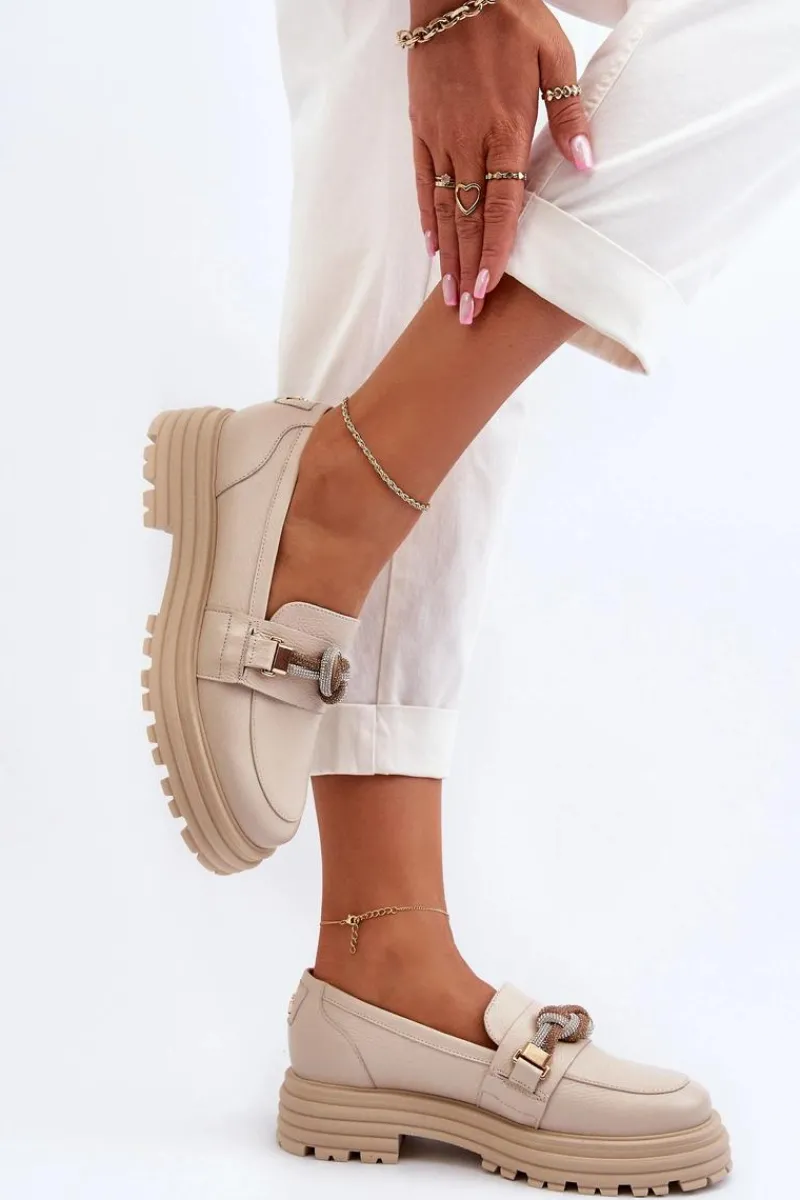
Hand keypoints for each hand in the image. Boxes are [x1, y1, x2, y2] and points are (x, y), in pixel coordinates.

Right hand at [408, 0, 591, 322]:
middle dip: (467, 270)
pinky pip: (421, 182)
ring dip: (447, 256)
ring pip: (442, 209)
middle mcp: (469, 141)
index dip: (495, 250)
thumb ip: (571, 115)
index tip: (491, 288)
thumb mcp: (556, 57)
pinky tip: (432, 248)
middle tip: (466, 315)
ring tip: (448, 295)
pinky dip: (426, 218)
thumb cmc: (513, 19)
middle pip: (467, 219)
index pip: (500, 204)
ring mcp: (440, 137)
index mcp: (506, 128)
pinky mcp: (422, 129)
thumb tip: (586, 165)